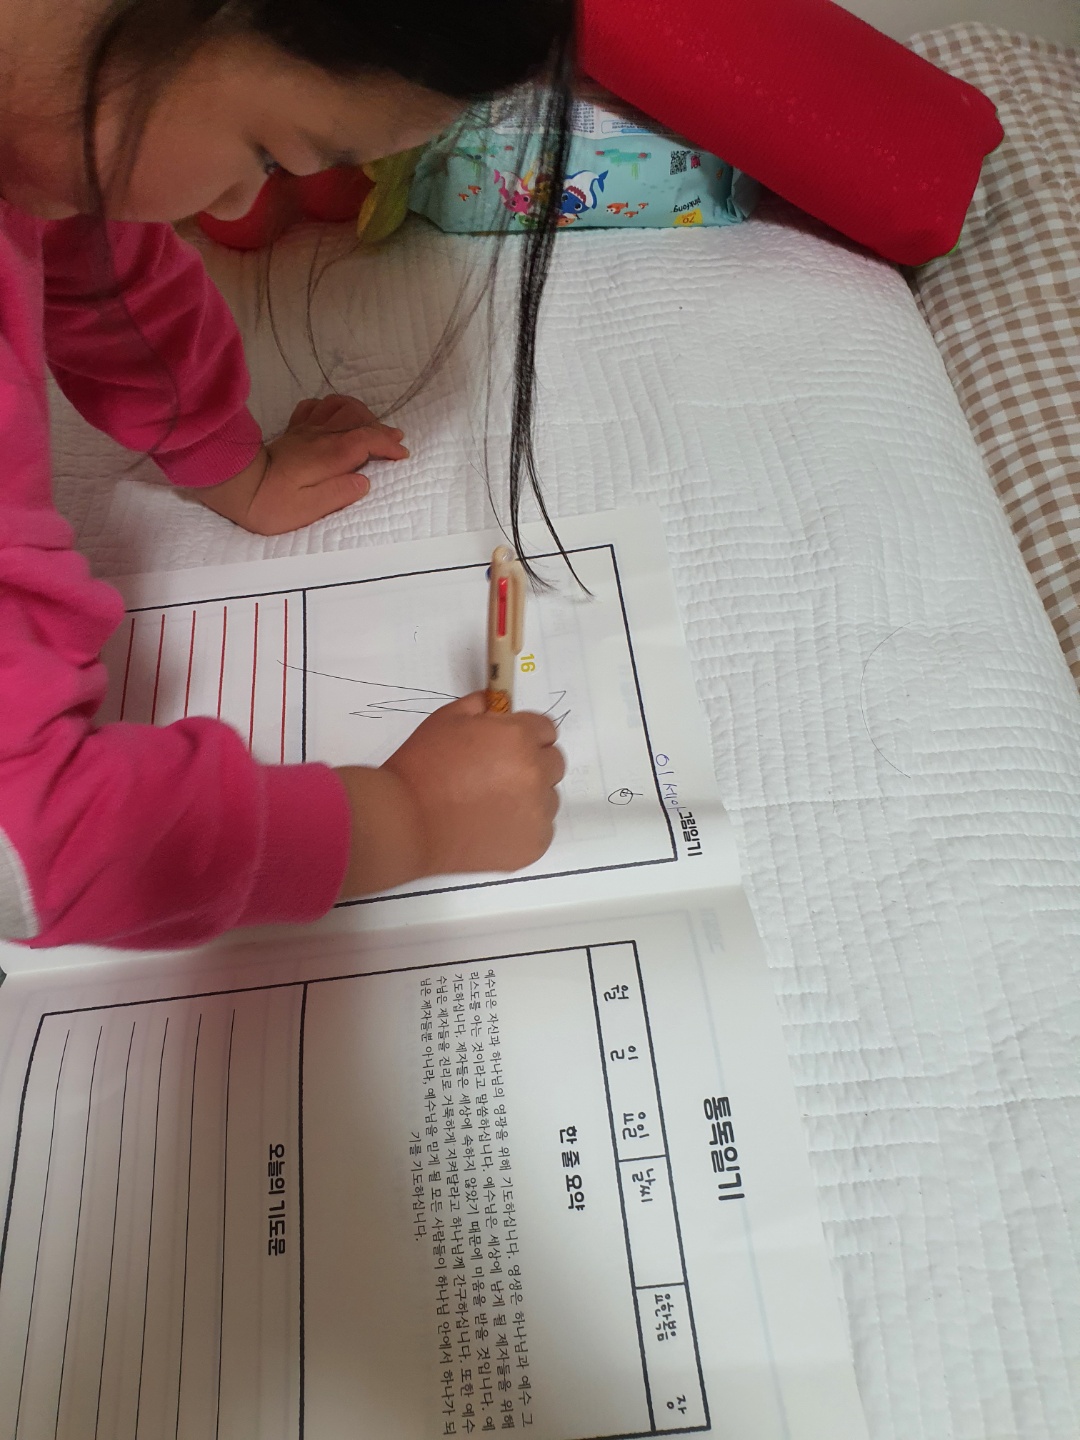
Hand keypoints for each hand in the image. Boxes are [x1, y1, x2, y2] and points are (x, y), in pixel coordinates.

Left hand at [198, 395, 408, 535]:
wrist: (235, 487)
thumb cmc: (270, 504)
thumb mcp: (307, 510)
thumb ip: (338, 494)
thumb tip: (363, 481)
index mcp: (329, 455)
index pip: (367, 439)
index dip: (388, 444)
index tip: (401, 454)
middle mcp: (320, 436)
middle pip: (357, 416)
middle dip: (380, 427)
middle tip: (393, 441)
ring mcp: (305, 431)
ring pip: (338, 405)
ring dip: (359, 412)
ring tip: (369, 425)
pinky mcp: (292, 432)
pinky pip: (314, 407)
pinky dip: (330, 408)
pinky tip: (333, 418)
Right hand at [334, 694, 564, 897]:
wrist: (407, 822)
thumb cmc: (421, 768)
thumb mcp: (446, 720)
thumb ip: (480, 705)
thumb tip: (497, 704)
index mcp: (518, 738)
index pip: (546, 729)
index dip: (526, 735)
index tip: (508, 745)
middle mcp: (535, 773)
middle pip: (553, 763)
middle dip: (531, 763)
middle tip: (496, 774)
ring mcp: (538, 812)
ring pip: (548, 797)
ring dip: (529, 797)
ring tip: (489, 804)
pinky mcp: (534, 844)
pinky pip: (541, 828)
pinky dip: (522, 827)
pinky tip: (491, 825)